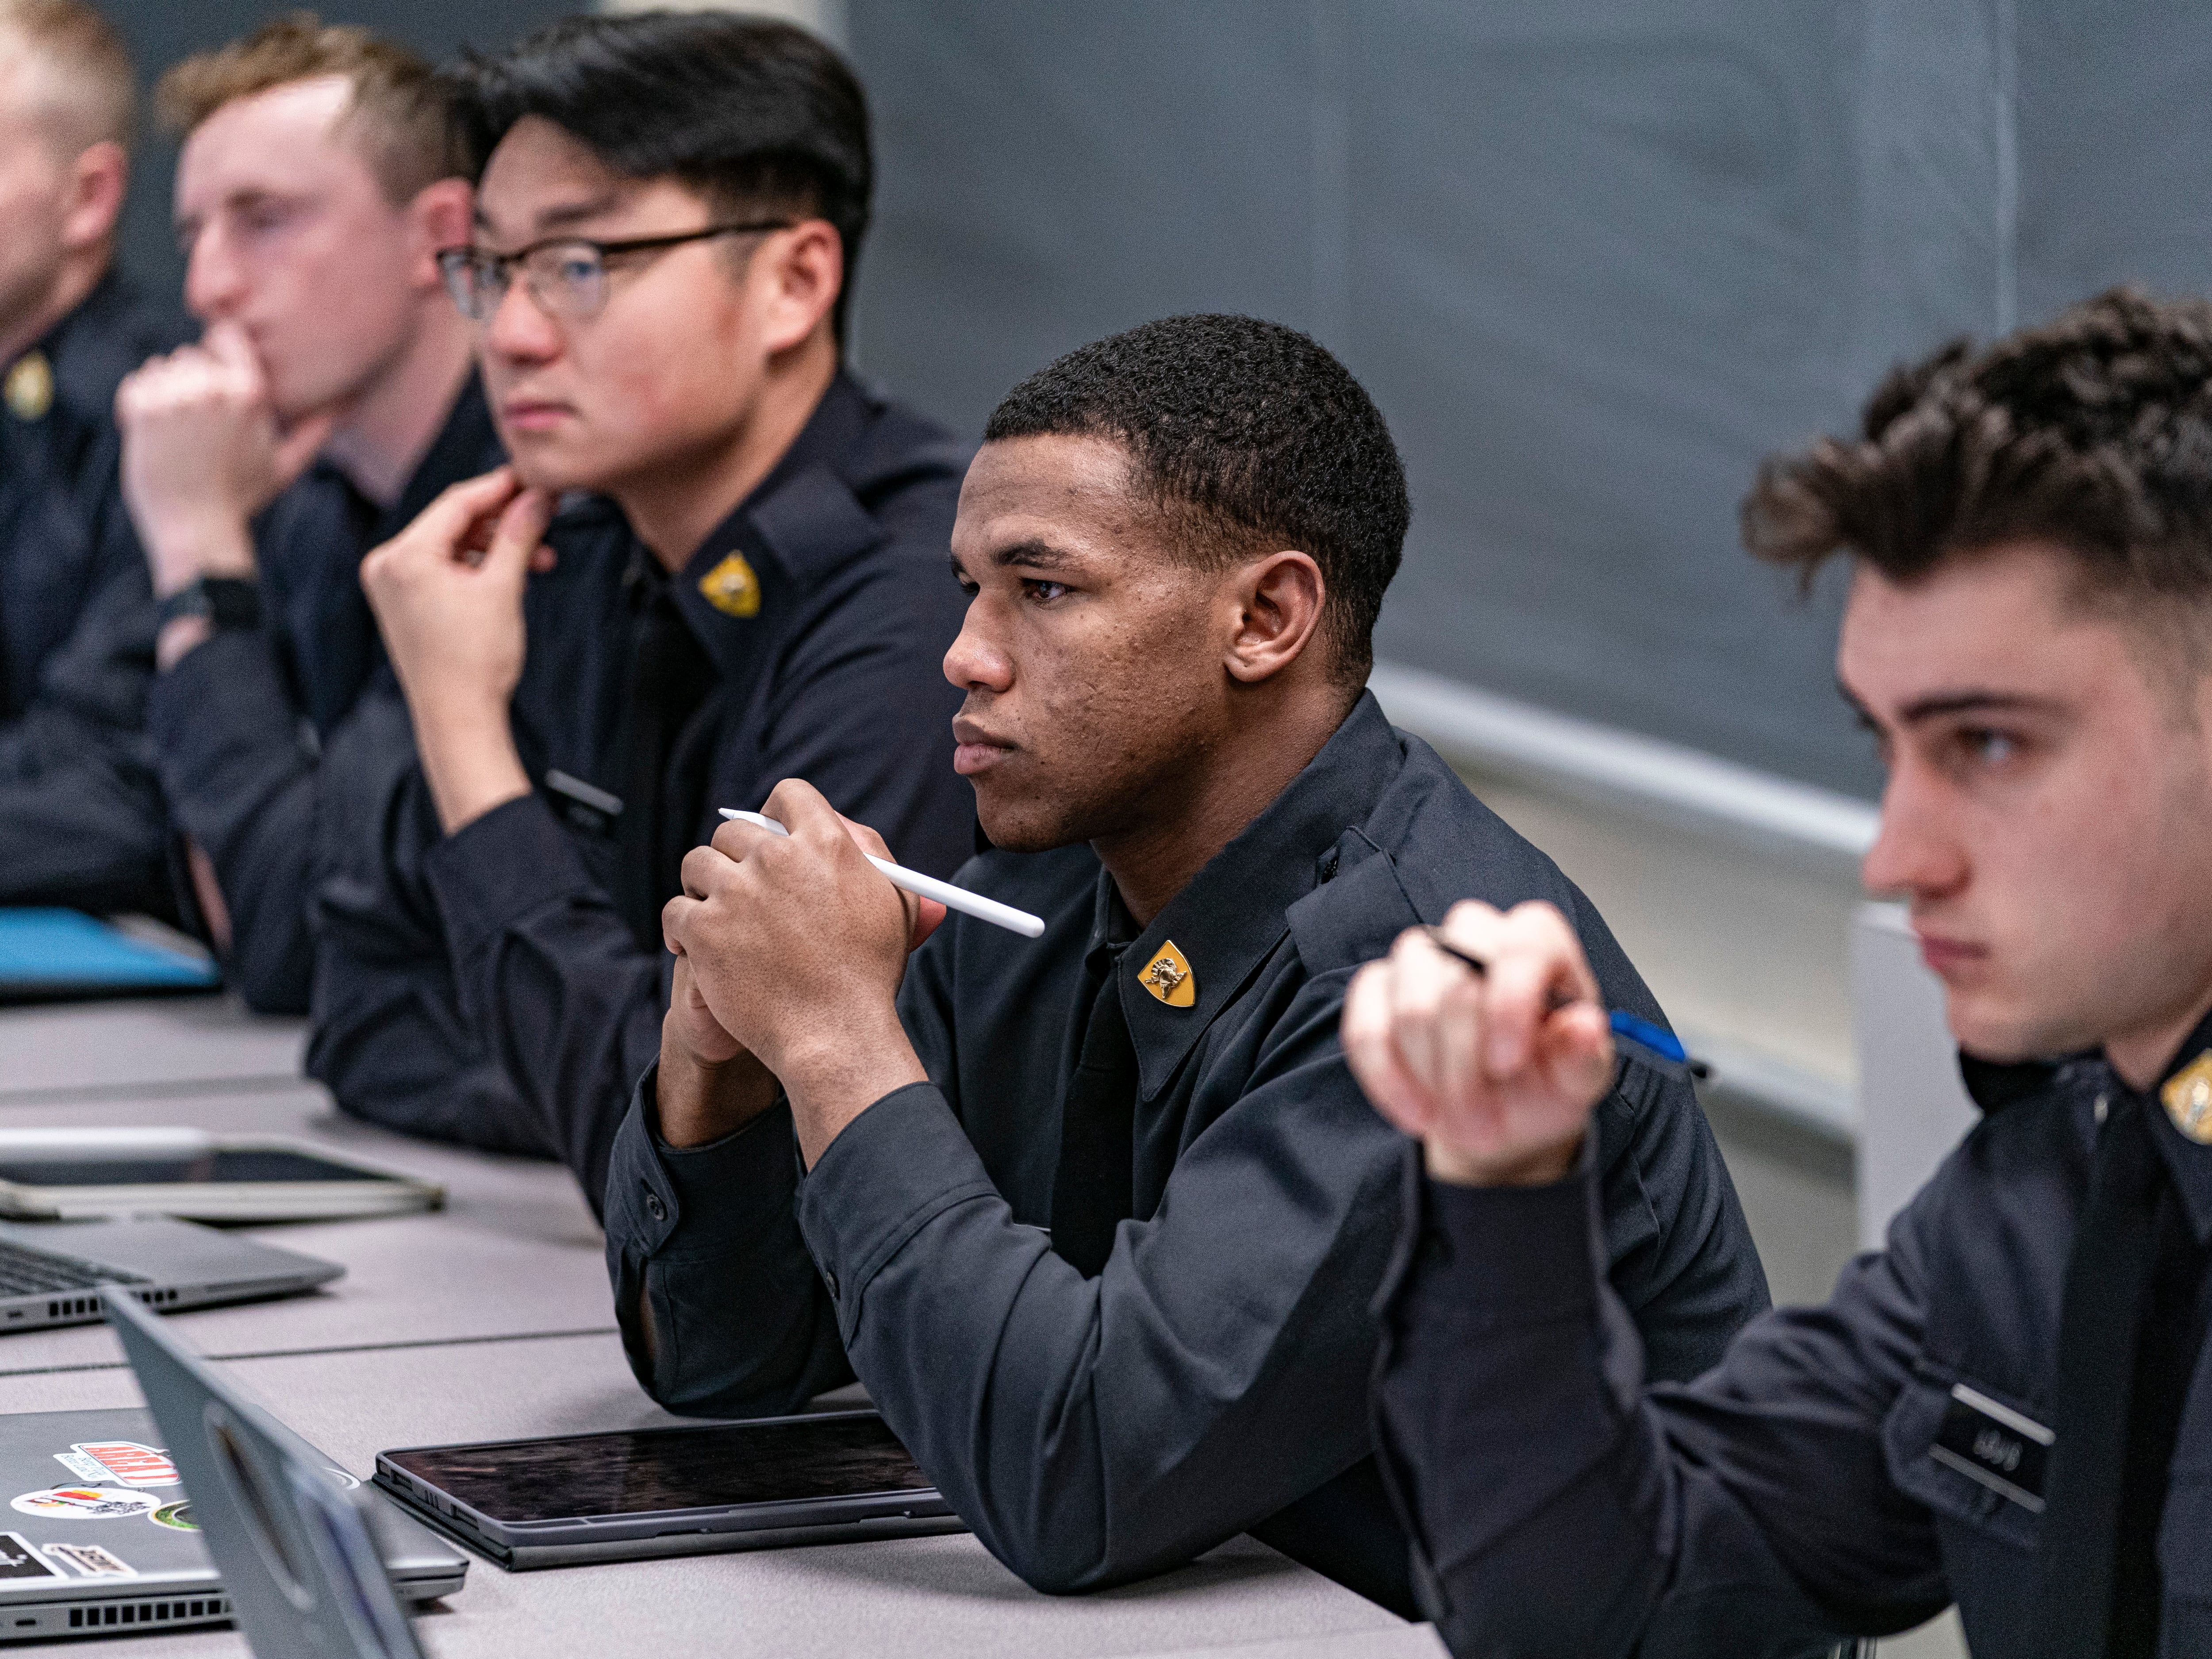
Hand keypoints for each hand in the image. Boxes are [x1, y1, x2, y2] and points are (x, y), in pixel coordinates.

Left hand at [116, 322, 335, 595]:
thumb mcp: (285, 463)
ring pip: (162, 367)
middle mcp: (215, 389)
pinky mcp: (143, 411)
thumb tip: (349, 403)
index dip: (218, 353)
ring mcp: (177, 398)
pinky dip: (138, 405)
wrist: (197, 529)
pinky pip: (136, 384)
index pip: (226, 334)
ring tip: (178, 432)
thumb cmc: (242, 497)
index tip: (216, 381)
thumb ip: (315, 430)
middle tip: (198, 426)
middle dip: (193, 383)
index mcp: (252, 394)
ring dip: (165, 393)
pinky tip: (154, 435)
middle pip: (192, 355)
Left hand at [359, 467, 555, 833]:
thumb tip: (539, 495)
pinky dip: (476, 566)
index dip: (500, 487)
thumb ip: (518, 535)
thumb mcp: (503, 588)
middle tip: (545, 516)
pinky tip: (510, 575)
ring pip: (451, 545)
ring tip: (539, 559)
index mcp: (403, 557)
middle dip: (502, 521)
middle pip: (452, 521)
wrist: (458, 719)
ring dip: (495, 546)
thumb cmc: (476, 661)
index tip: (534, 479)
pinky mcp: (401, 602)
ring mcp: (390, 584)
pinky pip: (442, 567)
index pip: (456, 502)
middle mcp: (387, 564)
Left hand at [660, 780, 942, 1162]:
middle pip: (734, 831)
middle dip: (735, 856)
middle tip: (740, 886)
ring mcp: (736, 893)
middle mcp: (777, 859)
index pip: (789, 795)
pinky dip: (680, 928)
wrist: (836, 1035)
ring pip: (697, 863)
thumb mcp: (894, 905)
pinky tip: (693, 945)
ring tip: (716, 914)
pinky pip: (675, 910)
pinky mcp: (704, 930)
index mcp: (826, 843)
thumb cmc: (869, 976)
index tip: (769, 833)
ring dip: (703, 886)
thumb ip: (875, 861)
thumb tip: (849, 834)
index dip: (775, 813)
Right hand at [1341, 900, 1613, 1186]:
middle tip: (1485, 1128)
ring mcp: (1419, 958)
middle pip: (1456, 986)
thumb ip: (1585, 1055)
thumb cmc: (1543, 1081)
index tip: (1508, 1065)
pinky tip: (1415, 1114)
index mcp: (1537, 943)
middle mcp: (1476, 934)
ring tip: (1460, 1125)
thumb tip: (1586, 1027)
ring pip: (1410, 1007)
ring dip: (1431, 1080)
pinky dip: (1387, 1080)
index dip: (1510, 1004)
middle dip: (1465, 1071)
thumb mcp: (1578, 1079)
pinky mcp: (1375, 988)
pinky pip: (1363, 1027)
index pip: (1522, 946)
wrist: (1499, 1111)